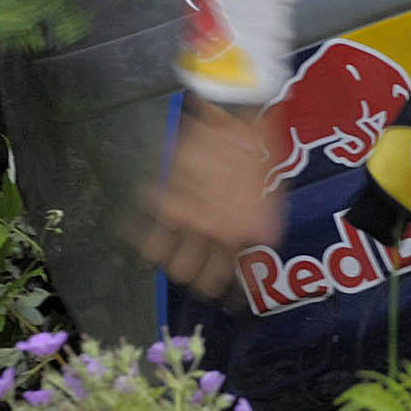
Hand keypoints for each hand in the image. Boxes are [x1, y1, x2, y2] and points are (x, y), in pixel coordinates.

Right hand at [130, 98, 281, 299]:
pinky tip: (137, 231)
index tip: (213, 295)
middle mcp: (212, 230)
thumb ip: (260, 229)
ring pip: (161, 259)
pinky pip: (147, 227)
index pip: (220, 280)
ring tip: (162, 251)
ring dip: (161, 257)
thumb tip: (251, 254)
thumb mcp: (273, 197)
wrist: (243, 116)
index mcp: (242, 233)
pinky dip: (138, 233)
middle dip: (186, 274)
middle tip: (188, 265)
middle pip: (187, 276)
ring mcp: (187, 214)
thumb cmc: (263, 154)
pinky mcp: (167, 194)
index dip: (215, 291)